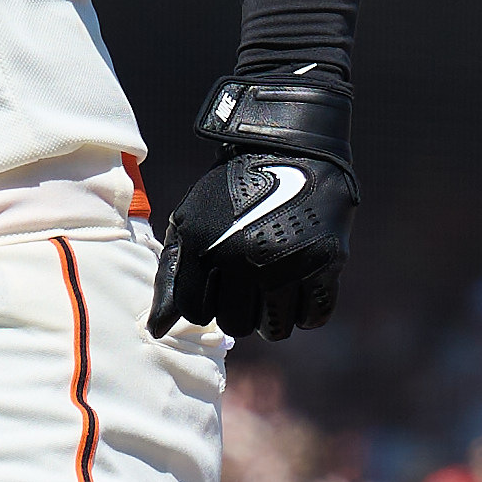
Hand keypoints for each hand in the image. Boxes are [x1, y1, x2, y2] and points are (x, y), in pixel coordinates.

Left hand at [152, 71, 353, 341]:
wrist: (289, 151)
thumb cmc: (232, 192)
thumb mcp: (190, 224)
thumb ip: (171, 277)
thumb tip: (156, 330)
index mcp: (207, 249)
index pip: (197, 312)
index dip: (205, 303)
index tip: (217, 286)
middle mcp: (246, 259)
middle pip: (236, 325)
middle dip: (239, 311)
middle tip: (248, 287)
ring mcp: (287, 264)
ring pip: (275, 329)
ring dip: (272, 317)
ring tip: (273, 290)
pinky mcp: (325, 263)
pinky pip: (312, 317)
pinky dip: (305, 312)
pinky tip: (299, 290)